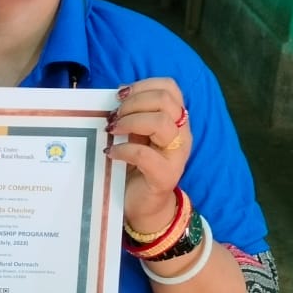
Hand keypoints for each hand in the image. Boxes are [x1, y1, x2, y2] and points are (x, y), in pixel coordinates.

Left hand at [107, 78, 191, 232]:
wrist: (144, 207)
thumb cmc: (137, 168)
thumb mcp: (136, 135)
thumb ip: (133, 115)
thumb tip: (118, 93)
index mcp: (175, 120)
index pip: (170, 88)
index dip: (143, 85)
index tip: (121, 95)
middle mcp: (182, 134)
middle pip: (165, 100)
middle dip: (133, 103)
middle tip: (114, 117)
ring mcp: (176, 155)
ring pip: (161, 122)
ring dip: (131, 121)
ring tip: (113, 131)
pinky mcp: (165, 175)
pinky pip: (144, 154)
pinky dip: (123, 150)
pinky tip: (111, 153)